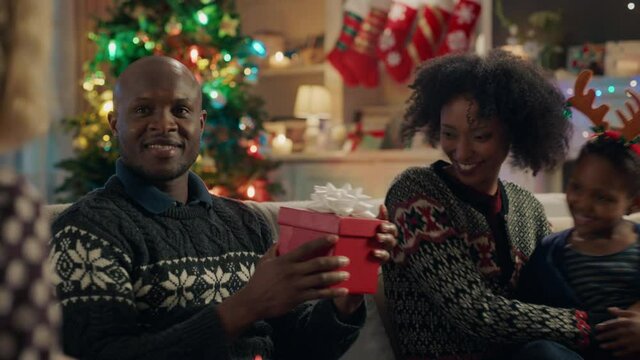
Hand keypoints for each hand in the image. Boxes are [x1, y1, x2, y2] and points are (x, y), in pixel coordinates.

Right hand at [218, 235, 348, 337]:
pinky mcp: (298, 298)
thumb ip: (273, 250)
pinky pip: (319, 295)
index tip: (334, 237)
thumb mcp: (264, 261)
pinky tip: (342, 291)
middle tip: (346, 259)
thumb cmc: (258, 281)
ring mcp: (296, 285)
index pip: (306, 248)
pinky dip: (332, 293)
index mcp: (285, 261)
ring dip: (336, 277)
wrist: (253, 302)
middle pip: (318, 264)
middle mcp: (293, 272)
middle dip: (334, 261)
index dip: (321, 242)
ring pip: (321, 279)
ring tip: (347, 274)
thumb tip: (280, 240)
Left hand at [332, 205, 397, 318]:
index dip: (384, 215)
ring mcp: (379, 256)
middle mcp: (378, 245)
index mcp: (370, 237)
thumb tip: (331, 215)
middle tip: (379, 228)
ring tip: (377, 239)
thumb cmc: (341, 263)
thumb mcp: (340, 246)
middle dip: (388, 228)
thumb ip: (341, 233)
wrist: (342, 288)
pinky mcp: (378, 267)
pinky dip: (381, 255)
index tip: (381, 207)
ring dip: (386, 240)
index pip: (381, 223)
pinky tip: (374, 253)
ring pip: (390, 245)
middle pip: (390, 233)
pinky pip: (384, 260)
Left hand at [596, 307, 639, 357]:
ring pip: (620, 343)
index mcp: (629, 322)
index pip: (614, 323)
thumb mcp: (633, 315)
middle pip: (615, 333)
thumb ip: (621, 312)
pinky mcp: (637, 347)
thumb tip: (608, 309)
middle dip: (605, 336)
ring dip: (610, 345)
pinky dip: (620, 353)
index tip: (597, 327)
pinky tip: (614, 353)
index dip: (605, 325)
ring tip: (601, 346)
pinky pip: (628, 351)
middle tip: (597, 338)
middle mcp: (630, 330)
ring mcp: (634, 339)